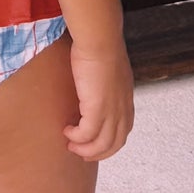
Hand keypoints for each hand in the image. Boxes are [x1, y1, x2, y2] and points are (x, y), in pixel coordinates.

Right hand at [62, 40, 134, 161]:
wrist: (100, 39)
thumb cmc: (101, 45)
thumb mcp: (109, 68)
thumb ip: (105, 80)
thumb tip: (93, 82)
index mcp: (126, 100)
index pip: (122, 131)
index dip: (108, 142)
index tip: (93, 144)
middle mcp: (123, 109)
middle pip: (114, 143)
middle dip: (97, 152)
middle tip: (81, 152)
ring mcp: (112, 111)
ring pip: (101, 144)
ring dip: (85, 149)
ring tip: (70, 144)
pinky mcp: (97, 109)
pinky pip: (87, 134)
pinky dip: (76, 137)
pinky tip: (67, 131)